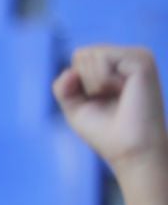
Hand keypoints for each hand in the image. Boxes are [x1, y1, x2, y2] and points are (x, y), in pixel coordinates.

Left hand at [55, 46, 167, 178]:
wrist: (131, 151)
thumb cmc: (106, 132)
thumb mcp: (75, 108)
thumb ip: (63, 87)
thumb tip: (70, 71)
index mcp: (117, 65)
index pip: (79, 58)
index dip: (76, 84)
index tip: (97, 101)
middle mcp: (128, 56)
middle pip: (82, 54)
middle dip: (83, 83)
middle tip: (106, 100)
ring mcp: (137, 56)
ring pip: (91, 55)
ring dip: (93, 83)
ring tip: (116, 96)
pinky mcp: (142, 61)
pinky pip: (103, 58)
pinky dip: (102, 81)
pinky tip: (123, 92)